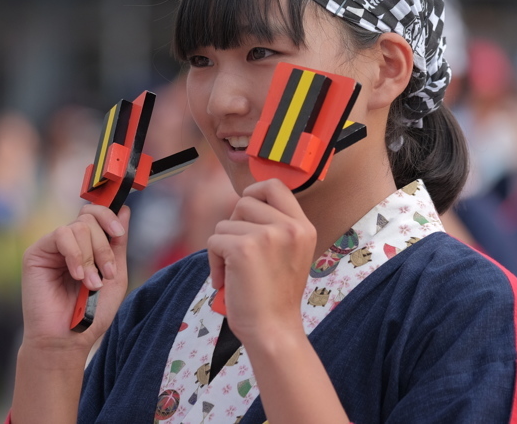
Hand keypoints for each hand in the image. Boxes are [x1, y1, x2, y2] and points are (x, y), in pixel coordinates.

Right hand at [20, 205, 130, 351]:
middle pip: (90, 219)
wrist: (69, 338)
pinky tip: (77, 276)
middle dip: (103, 247)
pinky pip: (61, 236)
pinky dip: (75, 255)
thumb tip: (124, 210)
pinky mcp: (36, 253)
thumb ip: (118, 243)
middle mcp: (69, 243)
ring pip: (79, 227)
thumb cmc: (91, 312)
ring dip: (91, 257)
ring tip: (91, 283)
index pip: (95, 213)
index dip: (108, 216)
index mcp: (86, 245)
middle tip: (106, 274)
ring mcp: (52, 247)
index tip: (119, 234)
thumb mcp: (114, 274)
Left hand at [207, 179, 315, 345]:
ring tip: (236, 273)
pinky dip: (213, 262)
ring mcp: (267, 236)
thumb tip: (243, 203)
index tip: (245, 209)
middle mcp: (289, 227)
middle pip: (244, 202)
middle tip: (240, 253)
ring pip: (225, 224)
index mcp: (303, 227)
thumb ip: (275, 227)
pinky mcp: (244, 248)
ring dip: (222, 248)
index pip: (276, 186)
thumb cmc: (275, 297)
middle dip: (234, 225)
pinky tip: (226, 282)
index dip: (255, 191)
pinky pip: (214, 240)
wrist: (274, 331)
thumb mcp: (289, 254)